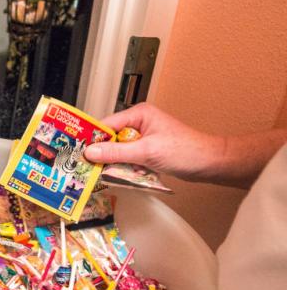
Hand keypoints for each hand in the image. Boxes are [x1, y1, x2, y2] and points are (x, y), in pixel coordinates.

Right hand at [83, 103, 224, 182]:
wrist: (211, 164)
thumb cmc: (184, 151)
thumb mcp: (146, 152)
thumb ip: (117, 152)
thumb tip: (90, 152)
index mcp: (138, 114)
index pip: (107, 125)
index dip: (93, 139)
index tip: (79, 153)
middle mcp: (139, 123)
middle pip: (111, 138)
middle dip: (104, 153)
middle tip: (88, 167)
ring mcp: (144, 137)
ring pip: (119, 150)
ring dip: (116, 162)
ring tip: (105, 174)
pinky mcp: (148, 150)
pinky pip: (129, 158)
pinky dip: (126, 167)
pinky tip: (123, 175)